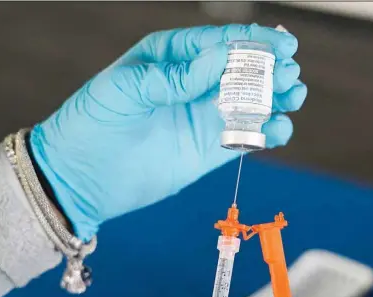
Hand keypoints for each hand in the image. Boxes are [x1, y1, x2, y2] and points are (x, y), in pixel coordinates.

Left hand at [30, 24, 306, 241]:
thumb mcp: (126, 89)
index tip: (280, 45)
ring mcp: (201, 117)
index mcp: (168, 58)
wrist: (80, 178)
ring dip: (275, 97)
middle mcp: (190, 84)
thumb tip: (221, 58)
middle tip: (290, 72)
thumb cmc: (92, 124)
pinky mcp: (208, 149)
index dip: (250, 42)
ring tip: (292, 96)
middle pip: (241, 70)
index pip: (217, 42)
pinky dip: (266, 131)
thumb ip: (174, 75)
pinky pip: (245, 136)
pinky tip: (278, 130)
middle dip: (269, 69)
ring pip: (250, 101)